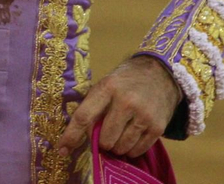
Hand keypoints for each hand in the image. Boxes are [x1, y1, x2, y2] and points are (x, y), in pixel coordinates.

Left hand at [57, 55, 180, 158]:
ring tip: (120, 134)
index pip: (84, 116)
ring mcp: (143, 115)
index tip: (62, 150)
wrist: (161, 73)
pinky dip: (131, 150)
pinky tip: (132, 137)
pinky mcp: (157, 127)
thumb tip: (78, 137)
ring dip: (117, 147)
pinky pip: (137, 151)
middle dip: (102, 142)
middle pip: (104, 139)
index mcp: (108, 87)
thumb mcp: (106, 84)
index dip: (71, 136)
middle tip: (106, 134)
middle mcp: (126, 101)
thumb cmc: (126, 80)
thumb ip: (94, 107)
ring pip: (121, 148)